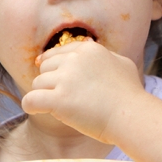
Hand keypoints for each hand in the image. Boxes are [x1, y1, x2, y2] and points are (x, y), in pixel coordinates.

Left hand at [24, 40, 150, 143]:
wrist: (131, 115)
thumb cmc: (130, 94)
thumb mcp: (122, 63)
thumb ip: (104, 54)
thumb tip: (89, 45)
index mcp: (88, 49)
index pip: (57, 53)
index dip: (51, 65)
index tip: (49, 75)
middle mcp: (74, 60)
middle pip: (45, 67)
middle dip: (50, 81)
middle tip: (62, 96)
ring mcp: (66, 79)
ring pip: (37, 83)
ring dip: (44, 95)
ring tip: (57, 107)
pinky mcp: (59, 100)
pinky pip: (31, 100)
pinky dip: (31, 105)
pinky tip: (36, 109)